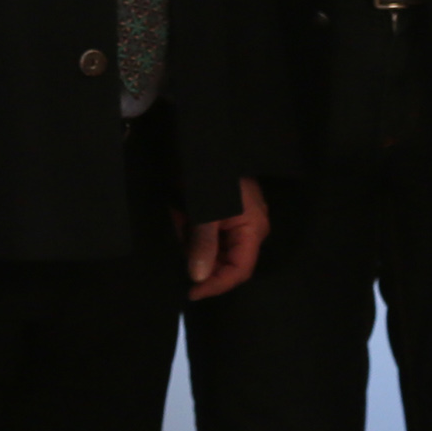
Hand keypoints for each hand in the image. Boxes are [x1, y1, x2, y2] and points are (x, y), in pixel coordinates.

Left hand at [185, 177, 268, 301]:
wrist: (206, 137)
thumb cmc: (212, 175)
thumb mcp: (207, 212)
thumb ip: (203, 246)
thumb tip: (198, 278)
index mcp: (253, 230)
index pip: (239, 270)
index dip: (216, 285)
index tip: (191, 292)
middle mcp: (248, 228)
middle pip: (227, 261)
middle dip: (201, 262)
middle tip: (177, 258)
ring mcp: (235, 218)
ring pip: (213, 247)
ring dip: (192, 244)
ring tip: (178, 226)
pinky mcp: (220, 210)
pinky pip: (206, 231)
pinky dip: (190, 230)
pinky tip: (179, 216)